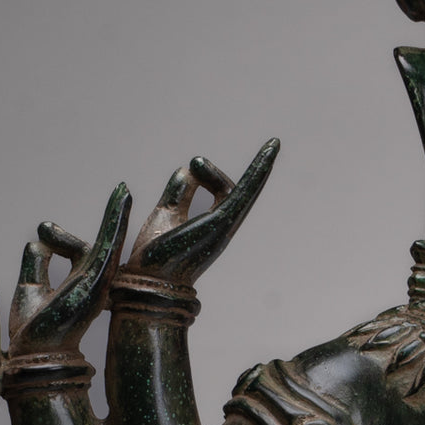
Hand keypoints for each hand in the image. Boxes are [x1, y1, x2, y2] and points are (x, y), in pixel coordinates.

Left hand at [8, 184, 130, 354]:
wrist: (38, 352)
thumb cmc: (34, 330)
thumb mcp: (32, 288)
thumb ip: (36, 266)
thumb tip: (35, 243)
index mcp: (79, 284)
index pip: (83, 252)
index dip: (87, 236)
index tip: (85, 217)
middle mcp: (92, 280)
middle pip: (107, 243)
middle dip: (117, 219)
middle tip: (123, 192)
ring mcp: (98, 276)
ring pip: (113, 238)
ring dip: (120, 213)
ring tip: (125, 190)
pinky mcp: (99, 273)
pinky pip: (111, 238)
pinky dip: (117, 215)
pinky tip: (123, 193)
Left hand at [123, 139, 278, 287]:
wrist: (153, 277)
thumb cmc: (157, 254)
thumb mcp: (166, 212)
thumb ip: (178, 192)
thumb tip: (186, 169)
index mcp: (211, 223)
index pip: (223, 192)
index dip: (220, 175)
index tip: (220, 156)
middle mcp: (223, 223)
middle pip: (226, 187)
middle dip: (210, 174)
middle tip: (194, 163)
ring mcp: (226, 221)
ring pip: (232, 186)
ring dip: (213, 172)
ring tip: (196, 164)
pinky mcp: (225, 218)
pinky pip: (247, 189)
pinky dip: (260, 167)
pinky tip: (272, 146)